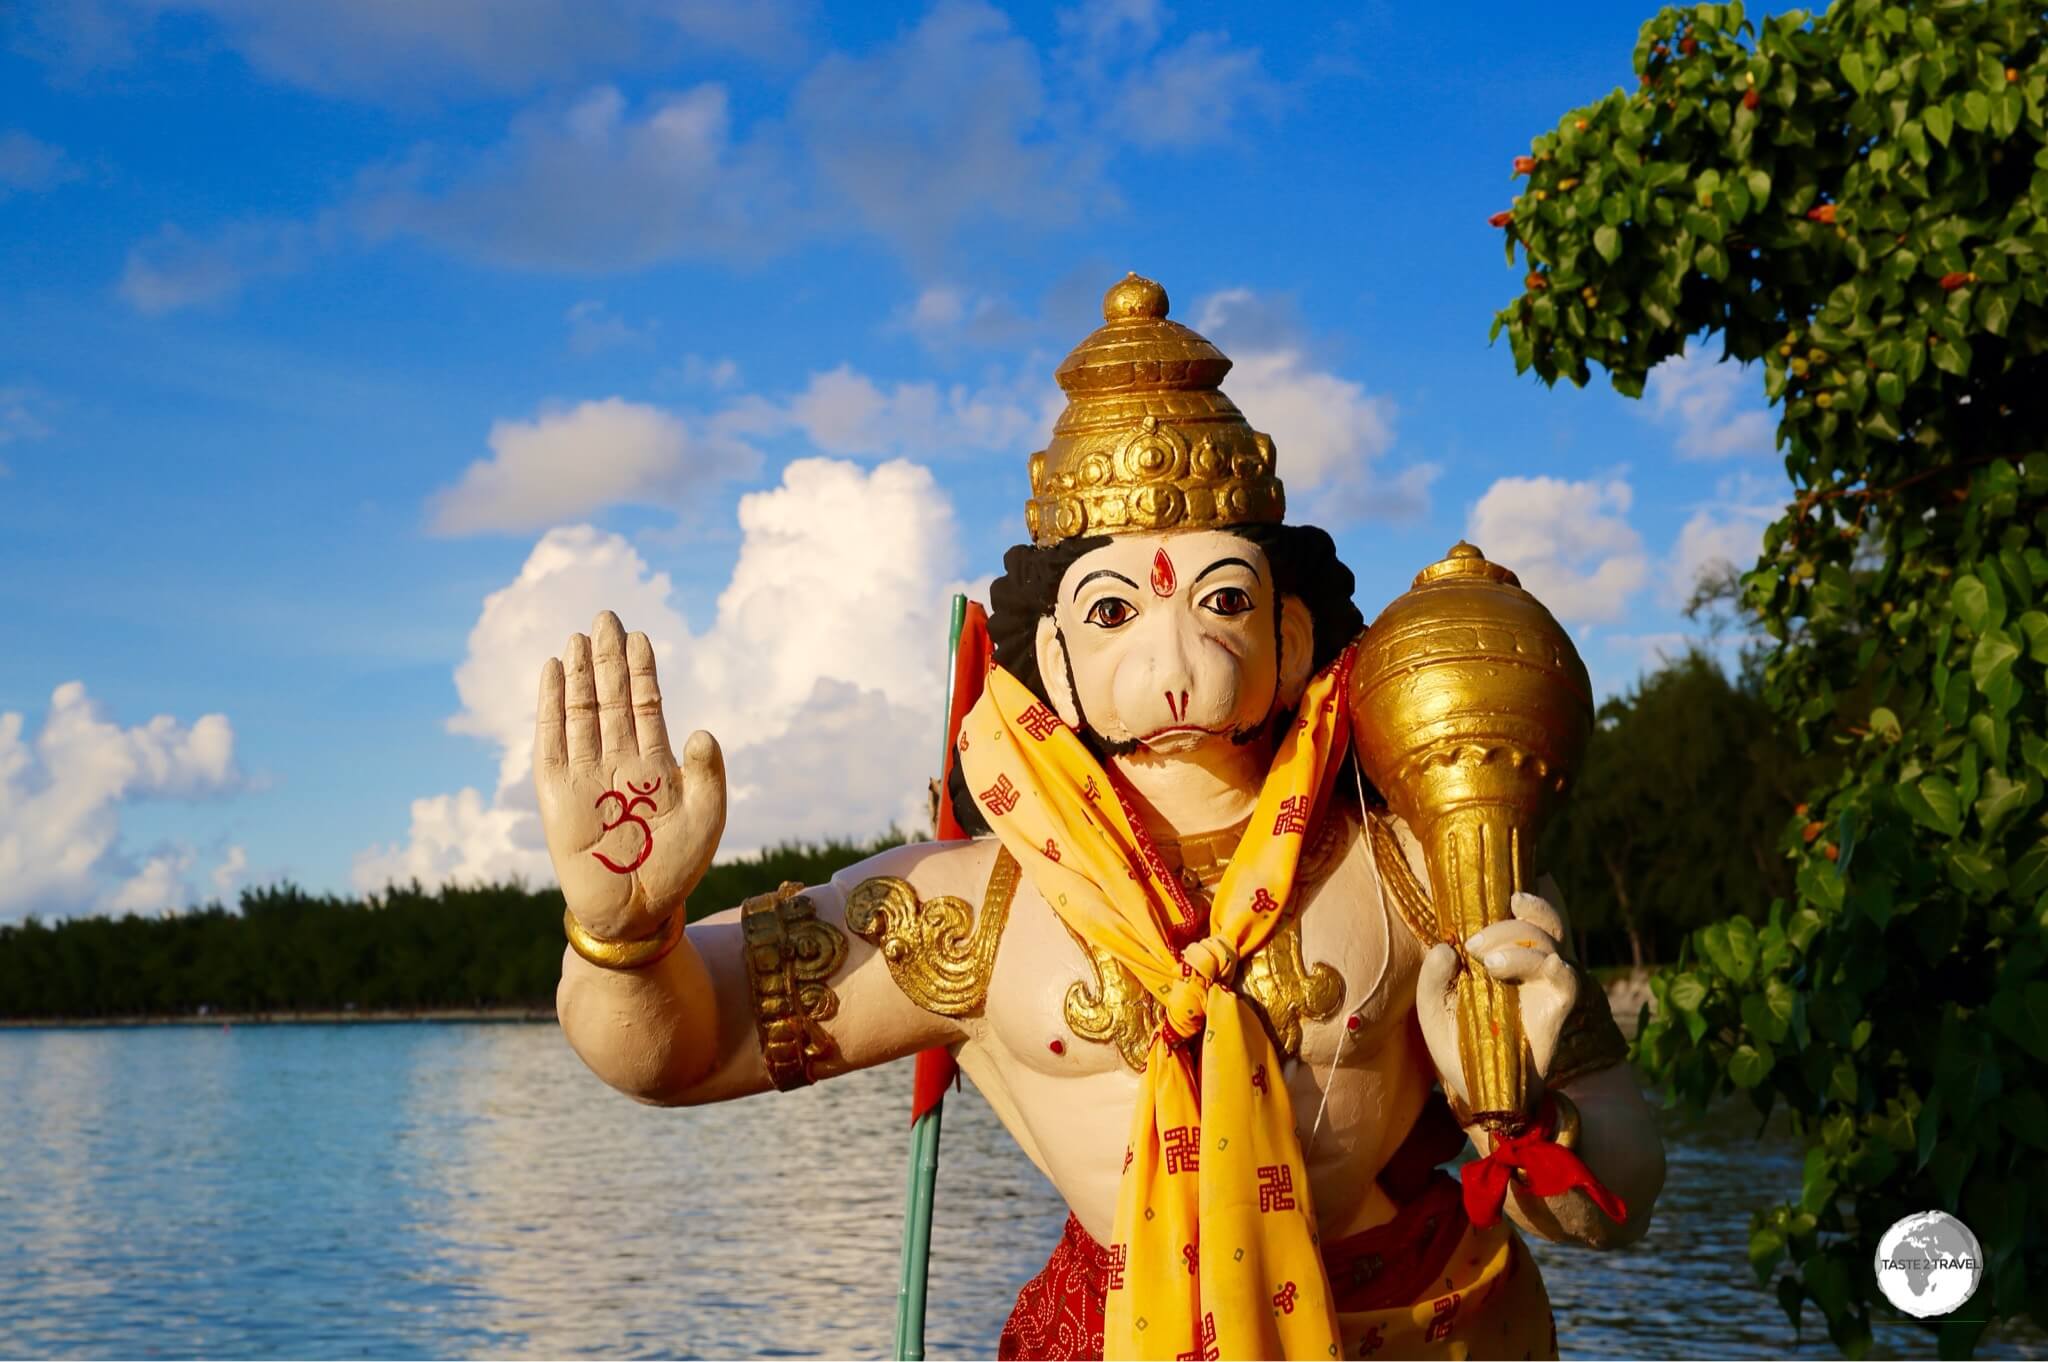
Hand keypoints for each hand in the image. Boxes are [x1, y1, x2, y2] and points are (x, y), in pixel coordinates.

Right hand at [536, 611, 725, 940]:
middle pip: (612, 699)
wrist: (634, 911)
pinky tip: (554, 671)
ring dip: (581, 673)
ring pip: (581, 711)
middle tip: (607, 616)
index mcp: (654, 766)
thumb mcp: (706, 818)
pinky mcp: (556, 790)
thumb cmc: (676, 869)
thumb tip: (702, 731)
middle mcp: (618, 763)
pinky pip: (552, 739)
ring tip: (581, 636)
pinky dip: (551, 705)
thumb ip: (707, 774)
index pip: (646, 707)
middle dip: (610, 658)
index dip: (642, 672)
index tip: (640, 636)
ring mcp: (585, 774)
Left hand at [1416, 890, 1578, 1110]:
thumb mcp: (1433, 1013)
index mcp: (1503, 958)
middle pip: (1536, 921)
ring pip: (1550, 940)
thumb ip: (1432, 980)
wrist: (1481, 1095)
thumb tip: (1444, 948)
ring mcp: (1545, 986)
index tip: (1497, 894)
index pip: (1522, 915)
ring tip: (1489, 962)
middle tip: (1473, 947)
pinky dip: (1545, 963)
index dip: (1521, 896)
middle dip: (1502, 925)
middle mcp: (1529, 967)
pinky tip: (1512, 970)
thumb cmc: (1459, 1049)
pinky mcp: (1557, 1008)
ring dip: (1518, 940)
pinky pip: (1565, 975)